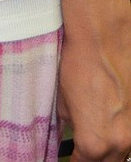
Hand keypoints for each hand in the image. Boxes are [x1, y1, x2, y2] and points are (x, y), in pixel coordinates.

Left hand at [58, 10, 130, 161]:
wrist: (105, 38)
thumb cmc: (79, 63)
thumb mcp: (63, 101)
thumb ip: (69, 126)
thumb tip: (71, 132)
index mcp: (94, 142)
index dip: (72, 161)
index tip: (68, 158)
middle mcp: (119, 143)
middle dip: (91, 160)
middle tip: (80, 151)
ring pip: (121, 154)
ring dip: (107, 152)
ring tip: (94, 136)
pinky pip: (129, 136)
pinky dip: (119, 135)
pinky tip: (108, 122)